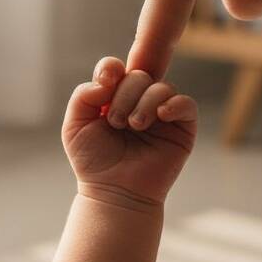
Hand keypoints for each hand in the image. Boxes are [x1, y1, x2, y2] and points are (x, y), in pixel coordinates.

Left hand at [61, 57, 196, 207]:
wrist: (115, 193)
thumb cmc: (94, 162)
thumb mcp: (75, 126)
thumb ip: (83, 96)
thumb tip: (109, 78)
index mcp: (114, 97)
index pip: (116, 68)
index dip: (111, 69)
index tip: (106, 83)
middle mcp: (139, 100)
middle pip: (139, 75)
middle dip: (125, 95)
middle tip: (117, 123)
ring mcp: (162, 113)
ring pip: (161, 87)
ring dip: (145, 103)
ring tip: (134, 126)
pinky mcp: (182, 128)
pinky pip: (185, 104)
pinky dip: (174, 105)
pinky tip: (161, 116)